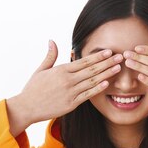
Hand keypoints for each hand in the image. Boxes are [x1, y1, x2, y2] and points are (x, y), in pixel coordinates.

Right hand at [6, 40, 123, 135]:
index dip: (98, 56)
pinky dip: (98, 89)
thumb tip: (52, 40)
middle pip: (92, 70)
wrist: (27, 107)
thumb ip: (50, 56)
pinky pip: (87, 95)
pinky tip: (107, 83)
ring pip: (92, 81)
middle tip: (121, 57)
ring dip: (107, 74)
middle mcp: (67, 80)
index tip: (109, 51)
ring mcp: (70, 92)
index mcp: (61, 70)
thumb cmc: (33, 88)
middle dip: (107, 62)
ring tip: (118, 68)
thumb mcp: (41, 70)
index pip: (84, 61)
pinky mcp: (71, 104)